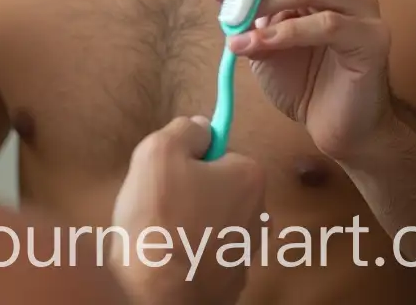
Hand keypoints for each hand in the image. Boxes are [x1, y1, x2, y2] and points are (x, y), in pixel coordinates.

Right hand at [110, 116, 263, 304]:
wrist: (157, 295)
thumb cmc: (159, 216)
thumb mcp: (160, 150)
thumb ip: (185, 129)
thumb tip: (201, 127)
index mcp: (250, 177)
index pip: (220, 149)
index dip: (191, 154)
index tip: (170, 169)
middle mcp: (258, 215)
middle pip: (218, 185)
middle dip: (191, 188)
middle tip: (160, 198)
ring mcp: (246, 253)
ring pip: (213, 219)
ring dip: (190, 220)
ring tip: (160, 229)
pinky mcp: (229, 283)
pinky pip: (208, 251)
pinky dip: (191, 250)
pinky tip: (168, 254)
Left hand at [203, 0, 393, 164]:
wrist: (336, 129)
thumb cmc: (301, 79)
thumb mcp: (261, 36)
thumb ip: (241, 5)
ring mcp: (364, 11)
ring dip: (265, 7)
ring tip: (237, 34)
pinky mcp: (372, 39)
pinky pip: (326, 24)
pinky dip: (283, 33)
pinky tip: (257, 45)